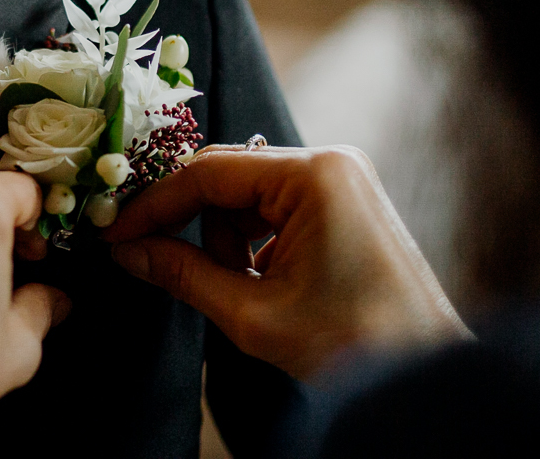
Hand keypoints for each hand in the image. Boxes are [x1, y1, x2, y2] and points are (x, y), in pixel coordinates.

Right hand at [104, 145, 467, 380]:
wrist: (423, 378)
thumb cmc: (352, 344)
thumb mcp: (253, 313)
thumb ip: (182, 274)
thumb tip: (127, 252)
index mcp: (314, 175)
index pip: (209, 172)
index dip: (155, 205)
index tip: (116, 236)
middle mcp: (331, 163)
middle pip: (228, 179)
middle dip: (195, 227)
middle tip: (153, 262)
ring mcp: (343, 181)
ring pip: (249, 198)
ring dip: (229, 243)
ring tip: (244, 294)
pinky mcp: (347, 205)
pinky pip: (278, 210)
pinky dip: (257, 246)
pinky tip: (265, 287)